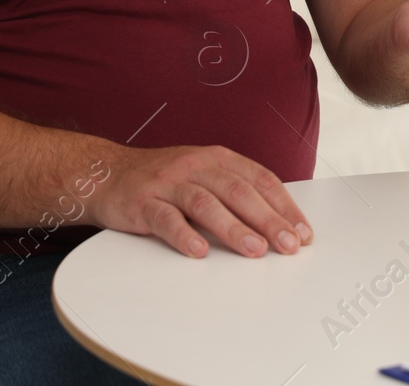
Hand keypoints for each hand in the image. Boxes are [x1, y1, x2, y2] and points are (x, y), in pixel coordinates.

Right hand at [86, 144, 311, 258]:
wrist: (107, 174)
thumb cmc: (163, 180)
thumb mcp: (203, 175)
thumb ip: (235, 192)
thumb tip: (278, 222)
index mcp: (217, 158)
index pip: (259, 179)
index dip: (284, 205)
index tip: (302, 231)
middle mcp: (195, 166)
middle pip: (238, 191)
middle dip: (268, 219)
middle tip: (288, 244)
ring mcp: (168, 182)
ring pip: (206, 204)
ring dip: (234, 229)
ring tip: (255, 250)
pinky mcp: (142, 202)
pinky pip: (165, 219)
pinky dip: (184, 235)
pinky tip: (199, 251)